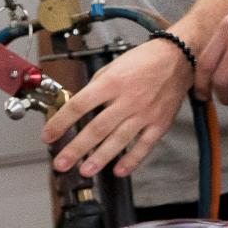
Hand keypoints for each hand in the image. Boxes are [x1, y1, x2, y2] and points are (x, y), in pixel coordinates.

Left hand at [40, 38, 192, 178]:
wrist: (179, 57)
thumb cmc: (145, 60)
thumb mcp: (114, 66)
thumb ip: (97, 87)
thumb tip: (80, 107)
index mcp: (112, 83)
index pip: (79, 105)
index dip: (61, 122)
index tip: (48, 136)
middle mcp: (128, 99)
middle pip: (96, 127)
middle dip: (76, 148)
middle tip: (61, 162)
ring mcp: (145, 113)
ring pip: (119, 139)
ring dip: (100, 158)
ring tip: (85, 170)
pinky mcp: (160, 123)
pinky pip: (145, 145)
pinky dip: (132, 160)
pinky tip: (119, 170)